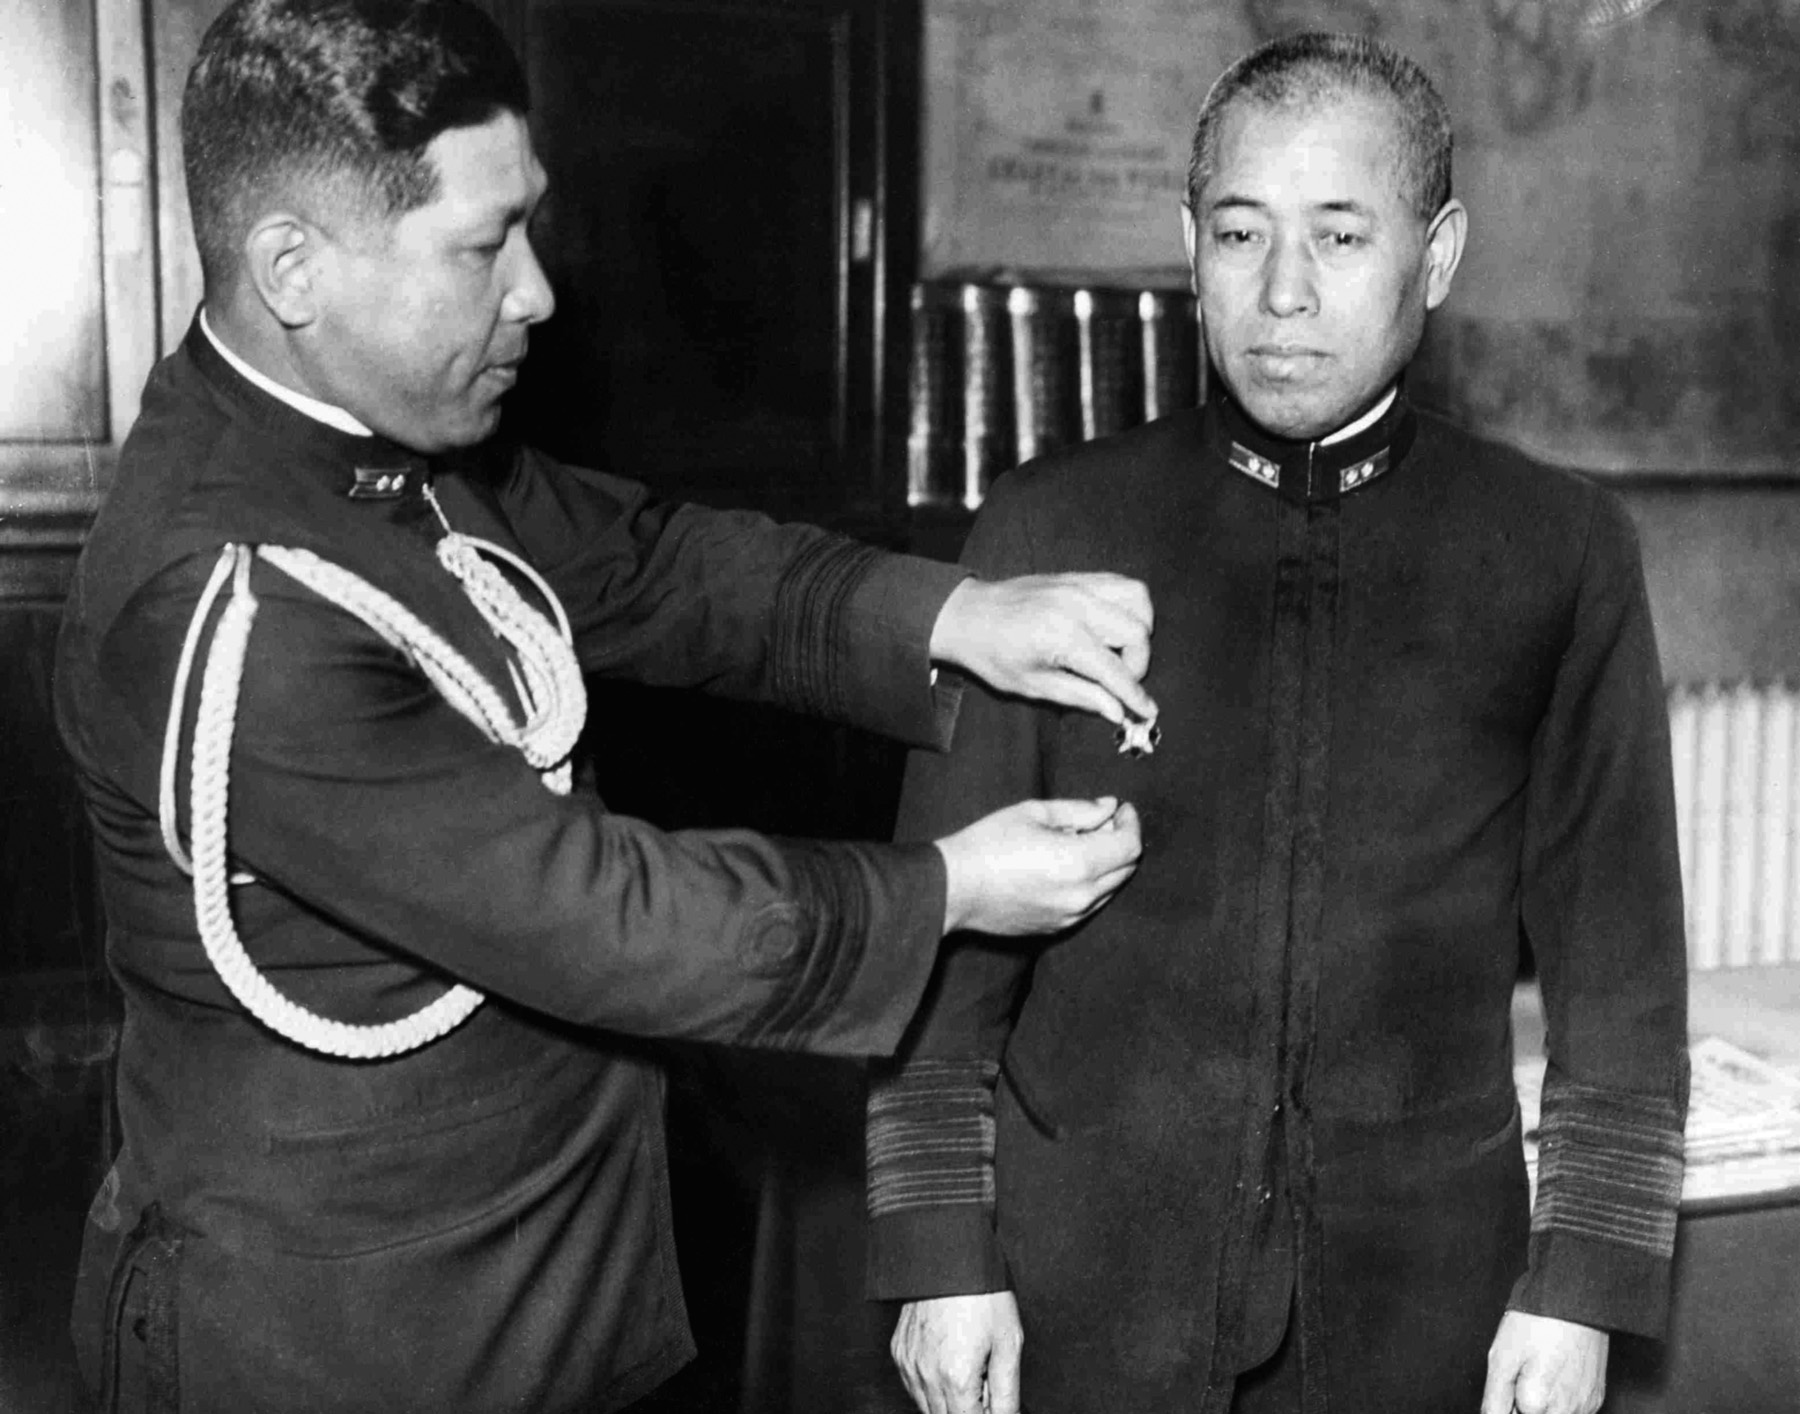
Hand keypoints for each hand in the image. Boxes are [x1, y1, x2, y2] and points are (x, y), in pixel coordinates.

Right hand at [891, 1292, 1023, 1413]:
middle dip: (969, 1410)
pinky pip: (914, 1386)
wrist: (949, 1255)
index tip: (994, 1406)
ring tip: (969, 1370)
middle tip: (984, 1385)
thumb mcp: (1009, 1344)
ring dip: (949, 1403)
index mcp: (956, 1379)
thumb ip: (1007, 1394)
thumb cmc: (982, 1294)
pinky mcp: (899, 1352)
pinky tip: (949, 1365)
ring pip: (927, 1409)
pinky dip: (931, 1387)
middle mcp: (926, 1377)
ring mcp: (908, 1365)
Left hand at [929, 574, 1155, 726]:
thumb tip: (1117, 711)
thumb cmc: (992, 655)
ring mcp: (1078, 585)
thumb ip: (1080, 696)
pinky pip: (1120, 583)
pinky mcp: (1077, 576)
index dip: (1135, 694)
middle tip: (1119, 681)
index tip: (1148, 711)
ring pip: (1137, 598)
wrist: (966, 614)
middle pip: (1137, 631)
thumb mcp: (1032, 685)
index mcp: (1063, 635)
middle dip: (1138, 663)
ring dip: (1139, 628)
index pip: (1115, 669)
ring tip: (1120, 650)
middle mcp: (1077, 605)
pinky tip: (1114, 626)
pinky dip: (1128, 605)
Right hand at [936, 797, 1140, 936]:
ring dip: (1107, 864)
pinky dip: (1090, 883)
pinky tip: (1066, 866)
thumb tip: (1108, 808)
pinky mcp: (1057, 928)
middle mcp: (1082, 895)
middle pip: (1125, 869)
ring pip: (1110, 889)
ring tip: (1082, 842)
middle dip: (1121, 841)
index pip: (1129, 846)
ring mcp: (1071, 916)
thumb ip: (1079, 810)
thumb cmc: (989, 843)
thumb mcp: (1034, 813)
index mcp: (1079, 863)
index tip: (1122, 810)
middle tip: (1104, 822)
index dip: (1131, 823)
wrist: (954, 887)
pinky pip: (1089, 904)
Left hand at [1481, 1311, 1608, 1413]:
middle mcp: (1566, 1411)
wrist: (1575, 1299)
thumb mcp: (1502, 1357)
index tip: (1511, 1381)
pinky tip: (1555, 1375)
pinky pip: (1573, 1410)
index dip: (1506, 1403)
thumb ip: (1495, 1398)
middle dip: (1523, 1405)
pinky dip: (1560, 1400)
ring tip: (1539, 1371)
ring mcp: (1585, 1406)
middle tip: (1523, 1374)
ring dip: (1541, 1405)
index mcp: (1537, 1403)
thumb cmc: (1537, 1322)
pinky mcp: (1596, 1398)